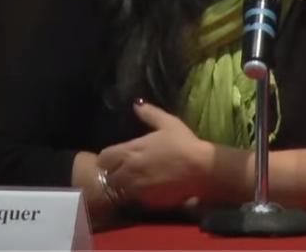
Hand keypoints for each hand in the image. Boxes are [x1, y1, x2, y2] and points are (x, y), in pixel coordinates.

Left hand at [97, 101, 212, 210]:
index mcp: (130, 150)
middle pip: (108, 176)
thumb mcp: (168, 123)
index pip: (104, 157)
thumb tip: (136, 103)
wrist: (201, 170)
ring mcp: (137, 188)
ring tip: (134, 184)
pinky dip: (136, 197)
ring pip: (119, 190)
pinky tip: (147, 192)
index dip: (108, 158)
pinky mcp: (147, 201)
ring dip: (124, 187)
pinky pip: (133, 201)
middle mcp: (129, 170)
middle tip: (124, 172)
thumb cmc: (185, 144)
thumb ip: (150, 113)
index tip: (116, 158)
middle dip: (114, 174)